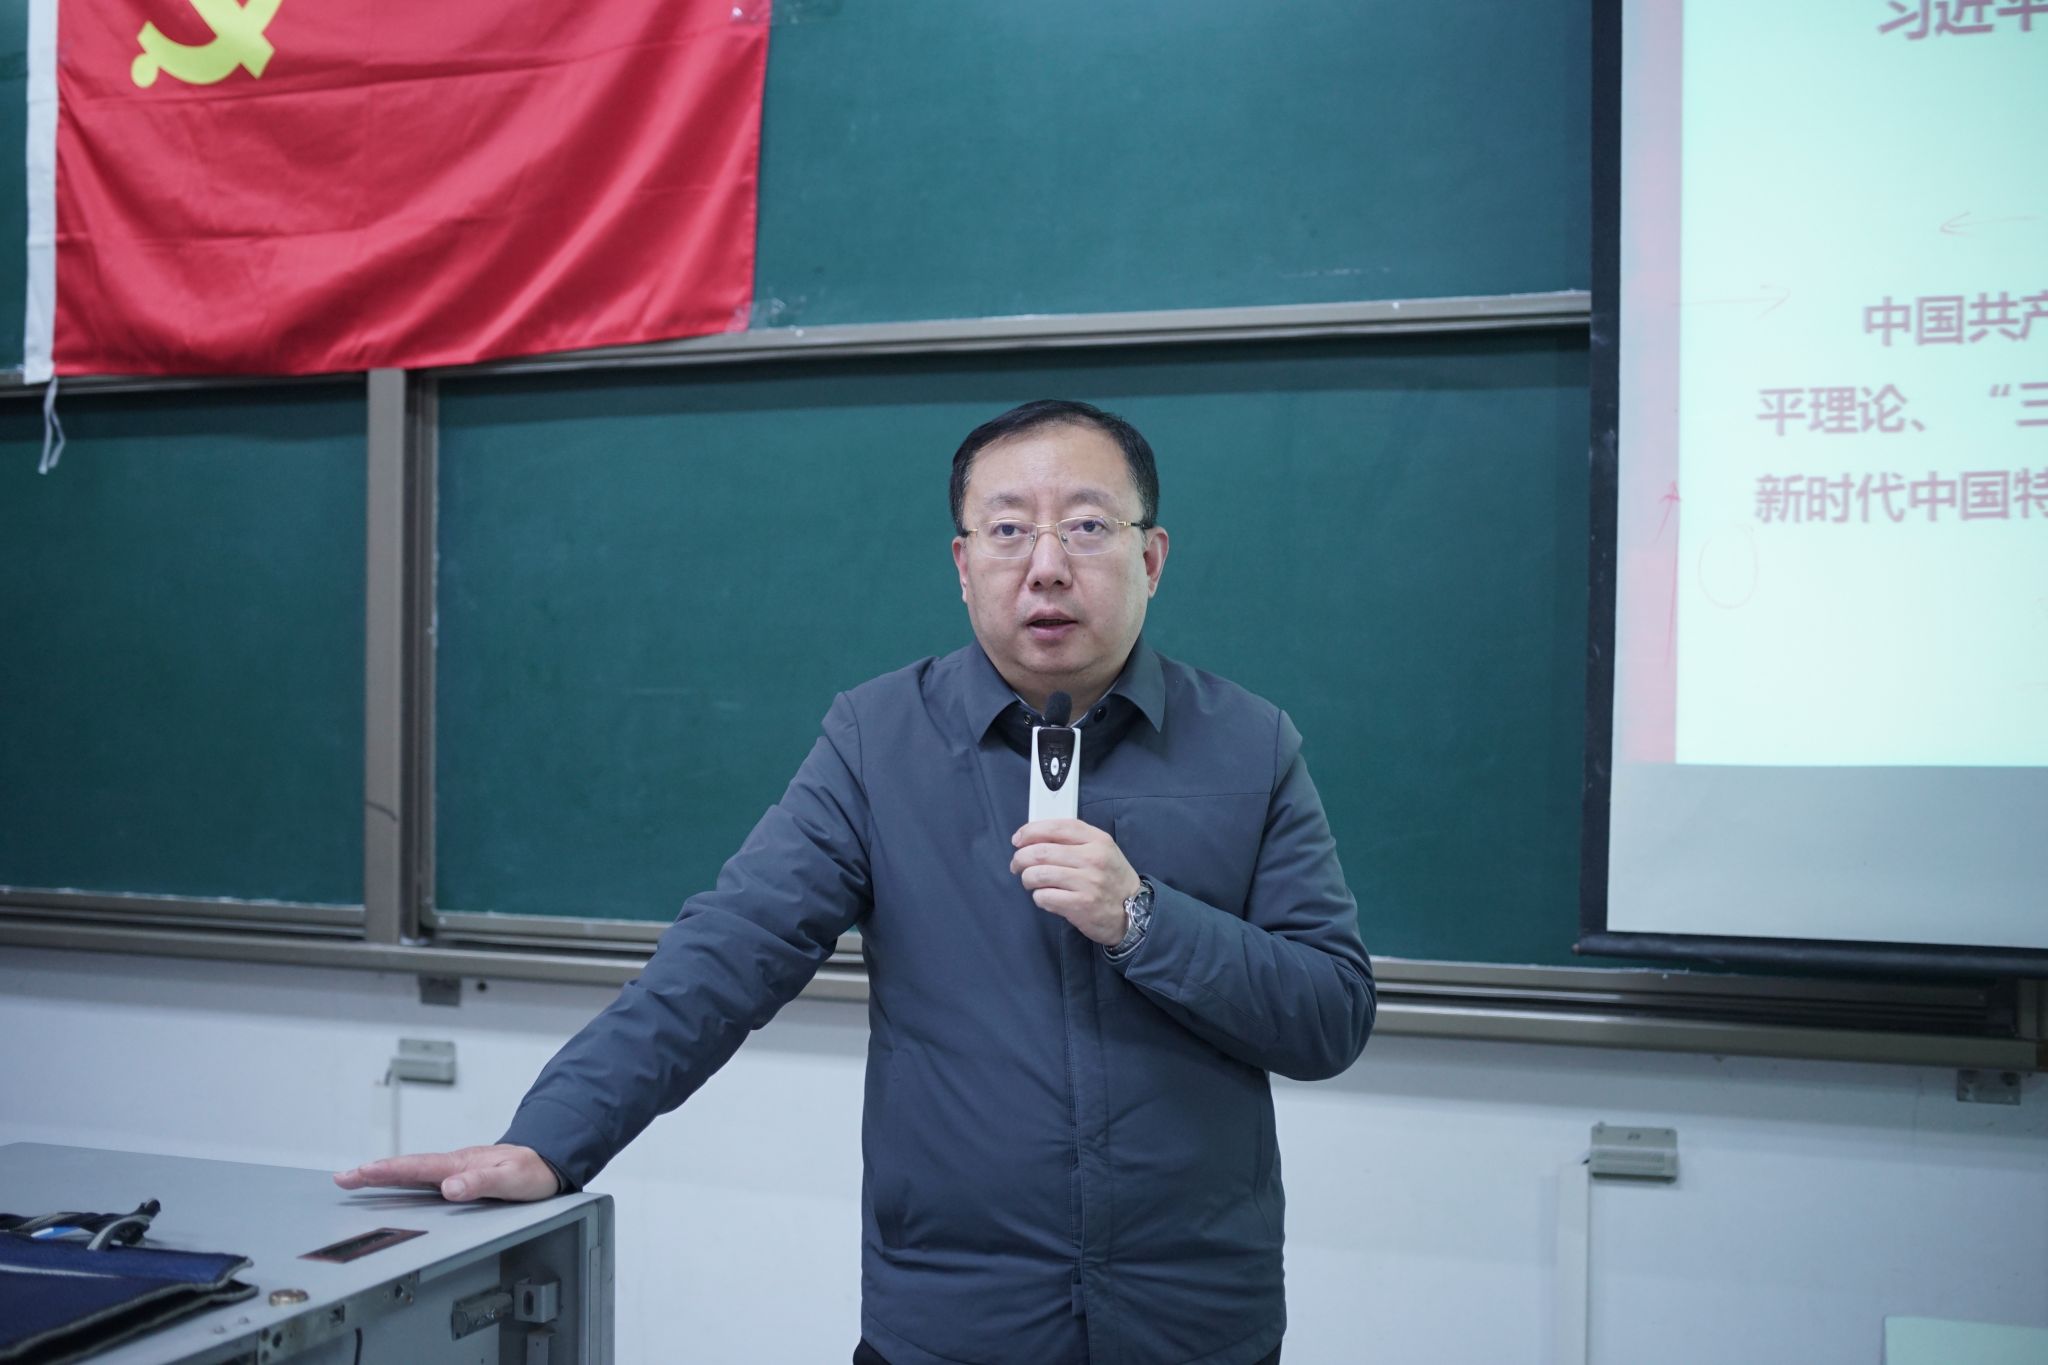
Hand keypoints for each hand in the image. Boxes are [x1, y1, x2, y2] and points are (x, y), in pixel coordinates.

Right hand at [333, 1144, 558, 1202]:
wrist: (548, 1163)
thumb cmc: (532, 1171)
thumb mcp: (510, 1180)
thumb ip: (481, 1183)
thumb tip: (449, 1187)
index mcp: (460, 1163)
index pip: (417, 1167)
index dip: (388, 1171)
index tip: (360, 1173)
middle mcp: (453, 1163)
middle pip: (406, 1167)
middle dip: (372, 1172)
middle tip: (341, 1178)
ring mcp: (454, 1169)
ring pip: (412, 1171)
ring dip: (382, 1175)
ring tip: (354, 1180)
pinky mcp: (459, 1176)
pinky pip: (423, 1177)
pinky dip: (401, 1180)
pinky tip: (391, 1186)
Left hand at [1010, 819, 1140, 946]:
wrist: (1135, 911)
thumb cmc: (1112, 879)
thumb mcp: (1102, 849)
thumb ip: (1073, 840)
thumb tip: (1034, 837)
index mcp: (1097, 840)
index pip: (1056, 827)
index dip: (1030, 831)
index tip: (1018, 839)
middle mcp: (1093, 859)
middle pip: (1040, 852)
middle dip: (1020, 858)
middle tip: (1017, 864)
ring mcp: (1087, 883)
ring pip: (1037, 874)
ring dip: (1027, 879)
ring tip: (1031, 882)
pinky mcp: (1080, 905)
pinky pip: (1044, 897)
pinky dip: (1039, 897)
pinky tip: (1046, 897)